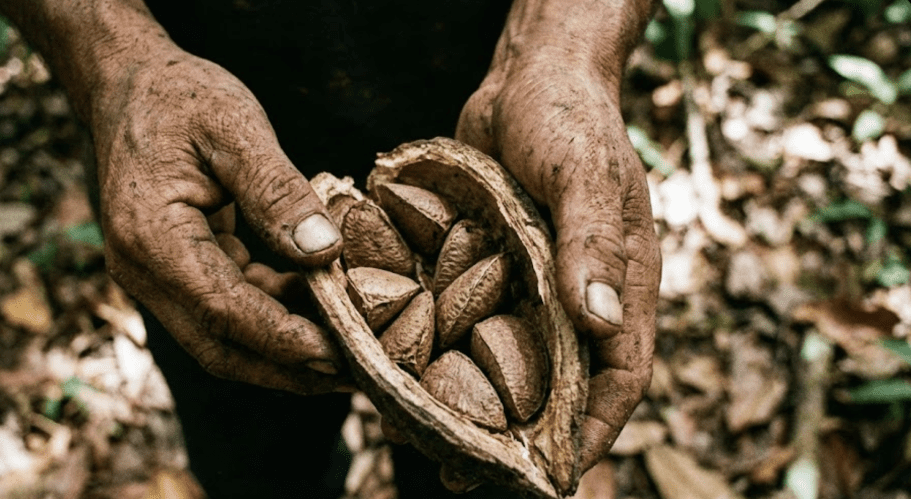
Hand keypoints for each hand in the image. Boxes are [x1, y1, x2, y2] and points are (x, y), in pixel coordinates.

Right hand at [90, 46, 347, 393]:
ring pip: (220, 338)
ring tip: (346, 348)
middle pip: (217, 345)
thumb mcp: (235, 127)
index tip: (339, 355)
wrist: (128, 84)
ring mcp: (152, 276)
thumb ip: (278, 192)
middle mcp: (141, 269)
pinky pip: (222, 311)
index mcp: (150, 234)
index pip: (222, 308)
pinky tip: (315, 306)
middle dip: (286, 368)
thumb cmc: (180, 97)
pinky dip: (269, 316)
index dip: (281, 338)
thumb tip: (325, 251)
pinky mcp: (172, 273)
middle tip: (353, 374)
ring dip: (281, 350)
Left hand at [457, 53, 660, 472]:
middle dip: (516, 436)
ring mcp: (529, 286)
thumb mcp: (583, 177)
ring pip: (503, 362)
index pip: (618, 378)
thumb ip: (590, 246)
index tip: (556, 477)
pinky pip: (465, 321)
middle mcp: (574, 298)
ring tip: (419, 436)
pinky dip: (439, 351)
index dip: (593, 433)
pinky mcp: (486, 268)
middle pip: (554, 386)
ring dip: (469, 402)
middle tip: (465, 471)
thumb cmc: (569, 119)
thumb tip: (597, 324)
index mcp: (618, 288)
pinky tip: (396, 370)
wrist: (526, 77)